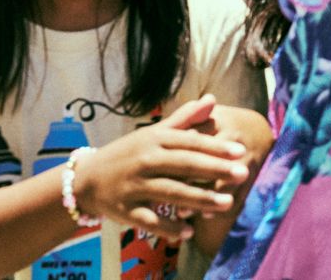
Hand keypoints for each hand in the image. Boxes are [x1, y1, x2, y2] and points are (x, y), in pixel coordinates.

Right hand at [71, 95, 251, 241]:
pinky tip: (189, 232)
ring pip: (171, 192)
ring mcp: (134, 185)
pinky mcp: (125, 209)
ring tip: (227, 203)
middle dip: (215, 169)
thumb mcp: (153, 132)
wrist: (86, 178)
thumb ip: (185, 118)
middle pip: (184, 165)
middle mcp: (145, 160)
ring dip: (200, 199)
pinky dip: (169, 227)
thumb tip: (213, 99)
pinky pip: (150, 220)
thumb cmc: (129, 153)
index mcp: (155, 140)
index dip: (215, 146)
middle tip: (243, 173)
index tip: (240, 150)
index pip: (189, 142)